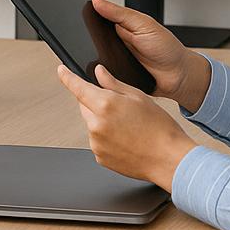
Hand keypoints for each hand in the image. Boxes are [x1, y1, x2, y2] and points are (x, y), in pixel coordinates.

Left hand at [58, 64, 196, 190]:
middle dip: (96, 102)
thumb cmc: (160, 128)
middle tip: (120, 107)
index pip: (77, 87)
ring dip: (101, 121)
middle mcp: (96, 124)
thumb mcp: (138, 97)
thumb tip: (99, 72)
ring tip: (128, 127)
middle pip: (84, 105)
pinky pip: (97, 141)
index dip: (67, 77)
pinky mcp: (100, 157)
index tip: (61, 70)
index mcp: (105, 105)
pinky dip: (106, 137)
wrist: (169, 159)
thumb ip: (113, 83)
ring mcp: (96, 143)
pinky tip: (126, 139)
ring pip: (91, 124)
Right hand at [89, 0, 211, 110]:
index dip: (85, 15)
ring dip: (91, 58)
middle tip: (81, 38)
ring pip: (92, 58)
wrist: (179, 77)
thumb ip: (120, 13)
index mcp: (121, 25)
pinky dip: (98, 74)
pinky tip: (100, 73)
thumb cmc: (167, 48)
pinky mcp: (115, 77)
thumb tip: (97, 0)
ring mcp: (114, 60)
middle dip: (83, 39)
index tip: (72, 11)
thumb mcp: (143, 25)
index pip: (96, 17)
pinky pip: (100, 75)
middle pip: (90, 38)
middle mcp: (115, 42)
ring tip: (93, 56)